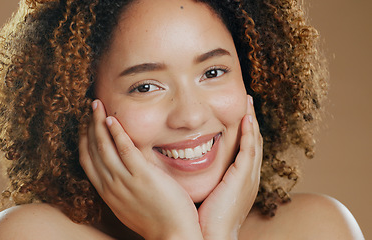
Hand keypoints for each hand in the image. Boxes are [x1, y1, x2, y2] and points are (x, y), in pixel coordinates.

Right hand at [79, 100, 202, 239]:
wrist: (172, 235)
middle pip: (91, 150)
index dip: (84, 140)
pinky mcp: (142, 177)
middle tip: (92, 107)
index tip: (86, 124)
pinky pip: (125, 150)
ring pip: (103, 147)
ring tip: (97, 105)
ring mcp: (125, 182)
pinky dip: (116, 133)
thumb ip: (124, 186)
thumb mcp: (131, 204)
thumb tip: (124, 170)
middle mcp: (111, 186)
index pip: (87, 161)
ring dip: (98, 123)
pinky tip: (112, 119)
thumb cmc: (156, 220)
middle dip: (88, 126)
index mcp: (107, 192)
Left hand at [198, 95, 262, 239]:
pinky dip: (249, 132)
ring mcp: (249, 177)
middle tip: (247, 100)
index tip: (237, 113)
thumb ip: (200, 176)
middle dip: (250, 120)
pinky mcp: (243, 178)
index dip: (242, 130)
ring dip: (251, 120)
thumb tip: (183, 163)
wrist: (209, 237)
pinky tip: (246, 117)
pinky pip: (249, 149)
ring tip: (248, 101)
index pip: (244, 148)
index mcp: (240, 180)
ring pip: (254, 141)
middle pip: (253, 141)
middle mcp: (248, 177)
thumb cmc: (201, 219)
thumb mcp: (204, 193)